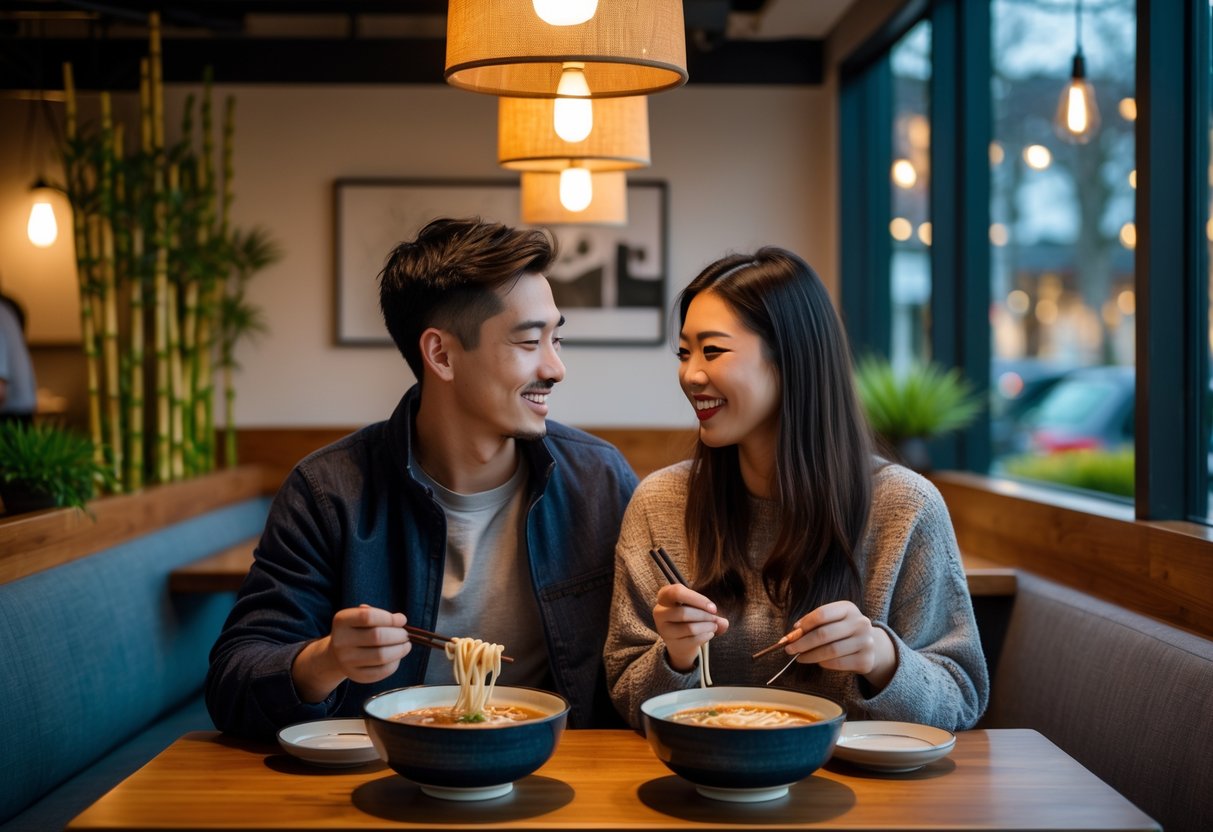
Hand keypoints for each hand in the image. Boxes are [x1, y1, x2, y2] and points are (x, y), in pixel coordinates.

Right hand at [292, 604, 410, 702]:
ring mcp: (347, 661)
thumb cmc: (358, 631)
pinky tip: (397, 656)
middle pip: (377, 637)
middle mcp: (340, 641)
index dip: (390, 618)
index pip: (368, 616)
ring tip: (405, 645)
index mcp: (342, 621)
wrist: (339, 653)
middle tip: (405, 635)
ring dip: (400, 649)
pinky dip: (395, 663)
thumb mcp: (361, 617)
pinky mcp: (356, 676)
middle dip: (398, 635)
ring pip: (382, 656)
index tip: (402, 620)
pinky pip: (382, 671)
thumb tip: (400, 619)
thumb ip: (379, 615)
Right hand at [653, 583, 727, 671]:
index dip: (697, 599)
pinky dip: (706, 636)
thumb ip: (711, 612)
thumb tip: (724, 623)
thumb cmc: (689, 617)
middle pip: (684, 612)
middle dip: (705, 616)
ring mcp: (664, 630)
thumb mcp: (697, 608)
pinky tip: (709, 634)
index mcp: (664, 596)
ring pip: (690, 628)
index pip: (677, 592)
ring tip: (714, 626)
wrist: (680, 641)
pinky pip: (693, 640)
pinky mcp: (672, 644)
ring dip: (708, 627)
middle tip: (715, 618)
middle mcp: (659, 613)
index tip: (713, 608)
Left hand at [784, 601, 896, 689]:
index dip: (805, 623)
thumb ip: (814, 624)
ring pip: (830, 650)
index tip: (792, 632)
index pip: (823, 613)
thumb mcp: (833, 620)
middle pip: (824, 634)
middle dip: (802, 643)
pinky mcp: (866, 660)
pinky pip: (838, 663)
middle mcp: (860, 623)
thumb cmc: (844, 631)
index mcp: (849, 609)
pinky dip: (824, 663)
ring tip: (800, 657)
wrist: (872, 646)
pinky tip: (817, 662)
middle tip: (789, 649)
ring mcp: (866, 642)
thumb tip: (794, 632)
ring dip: (810, 655)